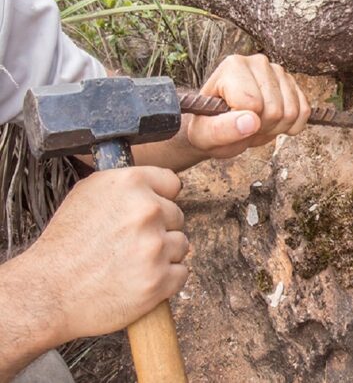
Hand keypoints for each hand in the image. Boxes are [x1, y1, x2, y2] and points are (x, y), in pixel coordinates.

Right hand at [22, 167, 187, 343]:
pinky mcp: (159, 279)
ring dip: (163, 255)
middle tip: (128, 245)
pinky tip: (138, 280)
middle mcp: (146, 210)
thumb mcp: (87, 195)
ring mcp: (155, 246)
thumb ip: (124, 186)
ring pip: (180, 245)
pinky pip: (181, 274)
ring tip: (130, 264)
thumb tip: (153, 184)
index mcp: (129, 183)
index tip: (149, 213)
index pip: (172, 183)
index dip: (161, 199)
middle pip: (177, 216)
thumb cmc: (64, 246)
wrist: (46, 292)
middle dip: (159, 230)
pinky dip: (165, 280)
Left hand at [186, 54, 310, 158]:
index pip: (252, 103)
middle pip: (275, 110)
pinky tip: (274, 123)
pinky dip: (292, 126)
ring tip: (256, 124)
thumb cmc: (209, 127)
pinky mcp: (293, 84)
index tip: (231, 123)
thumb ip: (221, 129)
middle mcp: (258, 62)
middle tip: (244, 126)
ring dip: (276, 128)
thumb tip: (250, 121)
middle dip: (261, 128)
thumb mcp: (205, 134)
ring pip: (292, 112)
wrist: (220, 126)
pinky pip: (304, 111)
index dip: (245, 124)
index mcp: (233, 66)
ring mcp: (278, 72)